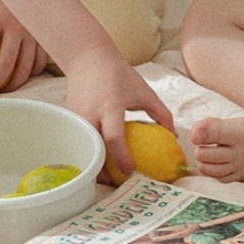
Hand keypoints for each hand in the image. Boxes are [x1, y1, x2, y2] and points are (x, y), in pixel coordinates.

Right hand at [63, 47, 173, 178]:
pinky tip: (98, 163)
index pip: (113, 137)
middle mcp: (90, 113)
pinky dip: (87, 155)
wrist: (89, 59)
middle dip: (103, 171)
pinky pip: (78, 143)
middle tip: (118, 184)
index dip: (122, 157)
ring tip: (109, 178)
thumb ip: (161, 113)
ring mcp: (76, 118)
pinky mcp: (69, 121)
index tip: (131, 172)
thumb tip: (174, 136)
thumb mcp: (143, 91)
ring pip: (83, 151)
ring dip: (94, 167)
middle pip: (94, 150)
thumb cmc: (120, 76)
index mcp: (110, 105)